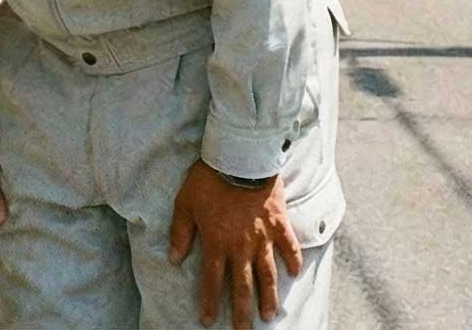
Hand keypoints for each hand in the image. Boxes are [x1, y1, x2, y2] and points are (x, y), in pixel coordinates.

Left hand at [167, 161, 303, 327]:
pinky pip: (289, 247)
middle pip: (242, 286)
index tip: (208, 320)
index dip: (209, 303)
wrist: (239, 158)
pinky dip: (294, 261)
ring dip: (268, 297)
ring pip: (268, 274)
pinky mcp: (279, 224)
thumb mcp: (185, 204)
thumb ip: (180, 233)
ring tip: (269, 314)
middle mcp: (241, 247)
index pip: (212, 281)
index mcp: (217, 243)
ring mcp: (263, 237)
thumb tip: (175, 259)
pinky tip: (296, 274)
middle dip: (241, 311)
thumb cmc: (208, 179)